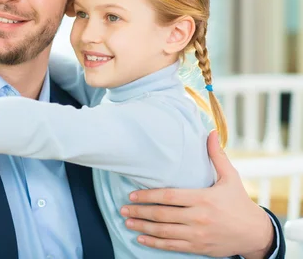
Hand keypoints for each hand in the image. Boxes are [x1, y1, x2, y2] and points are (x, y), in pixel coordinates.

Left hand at [120, 130, 273, 257]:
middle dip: (140, 212)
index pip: (169, 197)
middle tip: (123, 209)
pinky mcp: (199, 247)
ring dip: (143, 228)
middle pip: (162, 215)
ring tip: (128, 222)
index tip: (132, 195)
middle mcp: (198, 217)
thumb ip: (217, 155)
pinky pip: (172, 246)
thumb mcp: (231, 177)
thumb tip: (211, 132)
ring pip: (164, 232)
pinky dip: (155, 243)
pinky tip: (142, 239)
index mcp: (203, 198)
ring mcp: (198, 234)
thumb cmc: (240, 203)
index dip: (148, 196)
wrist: (256, 233)